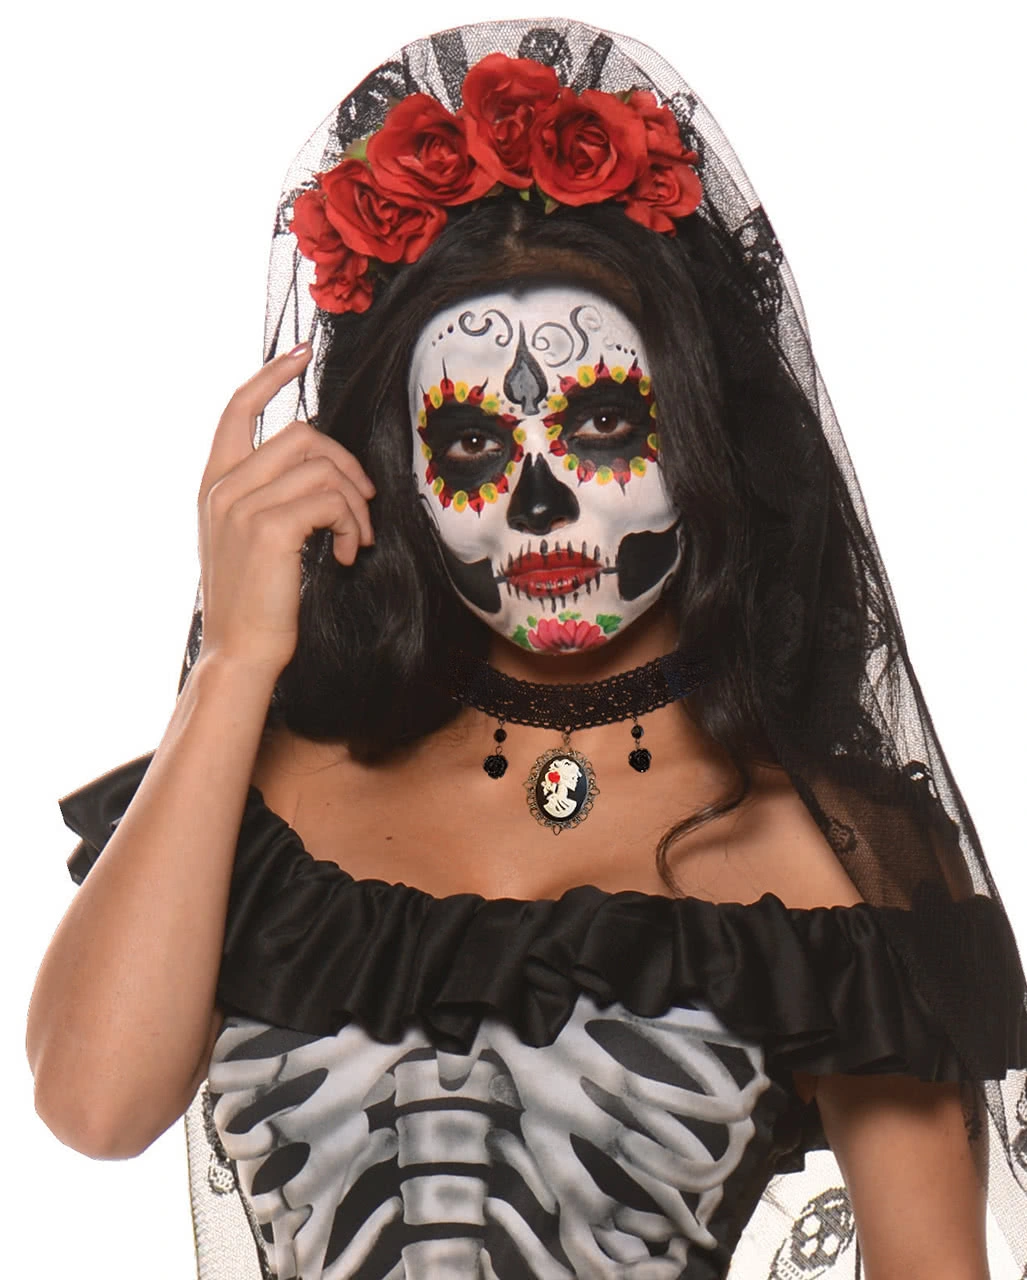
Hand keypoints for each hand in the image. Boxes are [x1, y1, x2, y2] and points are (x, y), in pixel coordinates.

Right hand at [195, 343, 375, 677]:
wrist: (241, 652)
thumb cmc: (256, 602)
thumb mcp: (251, 538)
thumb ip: (269, 495)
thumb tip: (323, 468)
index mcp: (215, 483)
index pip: (237, 408)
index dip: (272, 374)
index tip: (302, 354)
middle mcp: (222, 486)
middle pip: (302, 434)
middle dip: (347, 465)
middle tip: (361, 506)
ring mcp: (242, 504)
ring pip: (323, 468)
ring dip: (355, 506)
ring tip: (355, 541)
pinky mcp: (269, 527)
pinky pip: (331, 500)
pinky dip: (353, 525)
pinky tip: (346, 555)